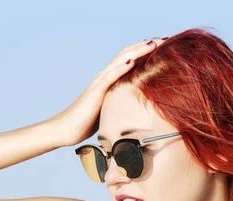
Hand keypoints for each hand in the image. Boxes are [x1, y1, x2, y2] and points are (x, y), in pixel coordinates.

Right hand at [50, 37, 166, 146]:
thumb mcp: (110, 109)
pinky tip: (132, 62)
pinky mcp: (95, 93)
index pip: (130, 59)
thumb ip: (122, 103)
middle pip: (128, 54)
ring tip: (154, 43)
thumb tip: (139, 108)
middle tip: (167, 39)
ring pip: (120, 61)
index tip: (165, 47)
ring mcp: (99, 83)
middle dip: (147, 46)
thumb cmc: (86, 122)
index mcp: (110, 80)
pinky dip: (121, 68)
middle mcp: (105, 76)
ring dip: (138, 51)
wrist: (65, 129)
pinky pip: (109, 77)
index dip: (147, 51)